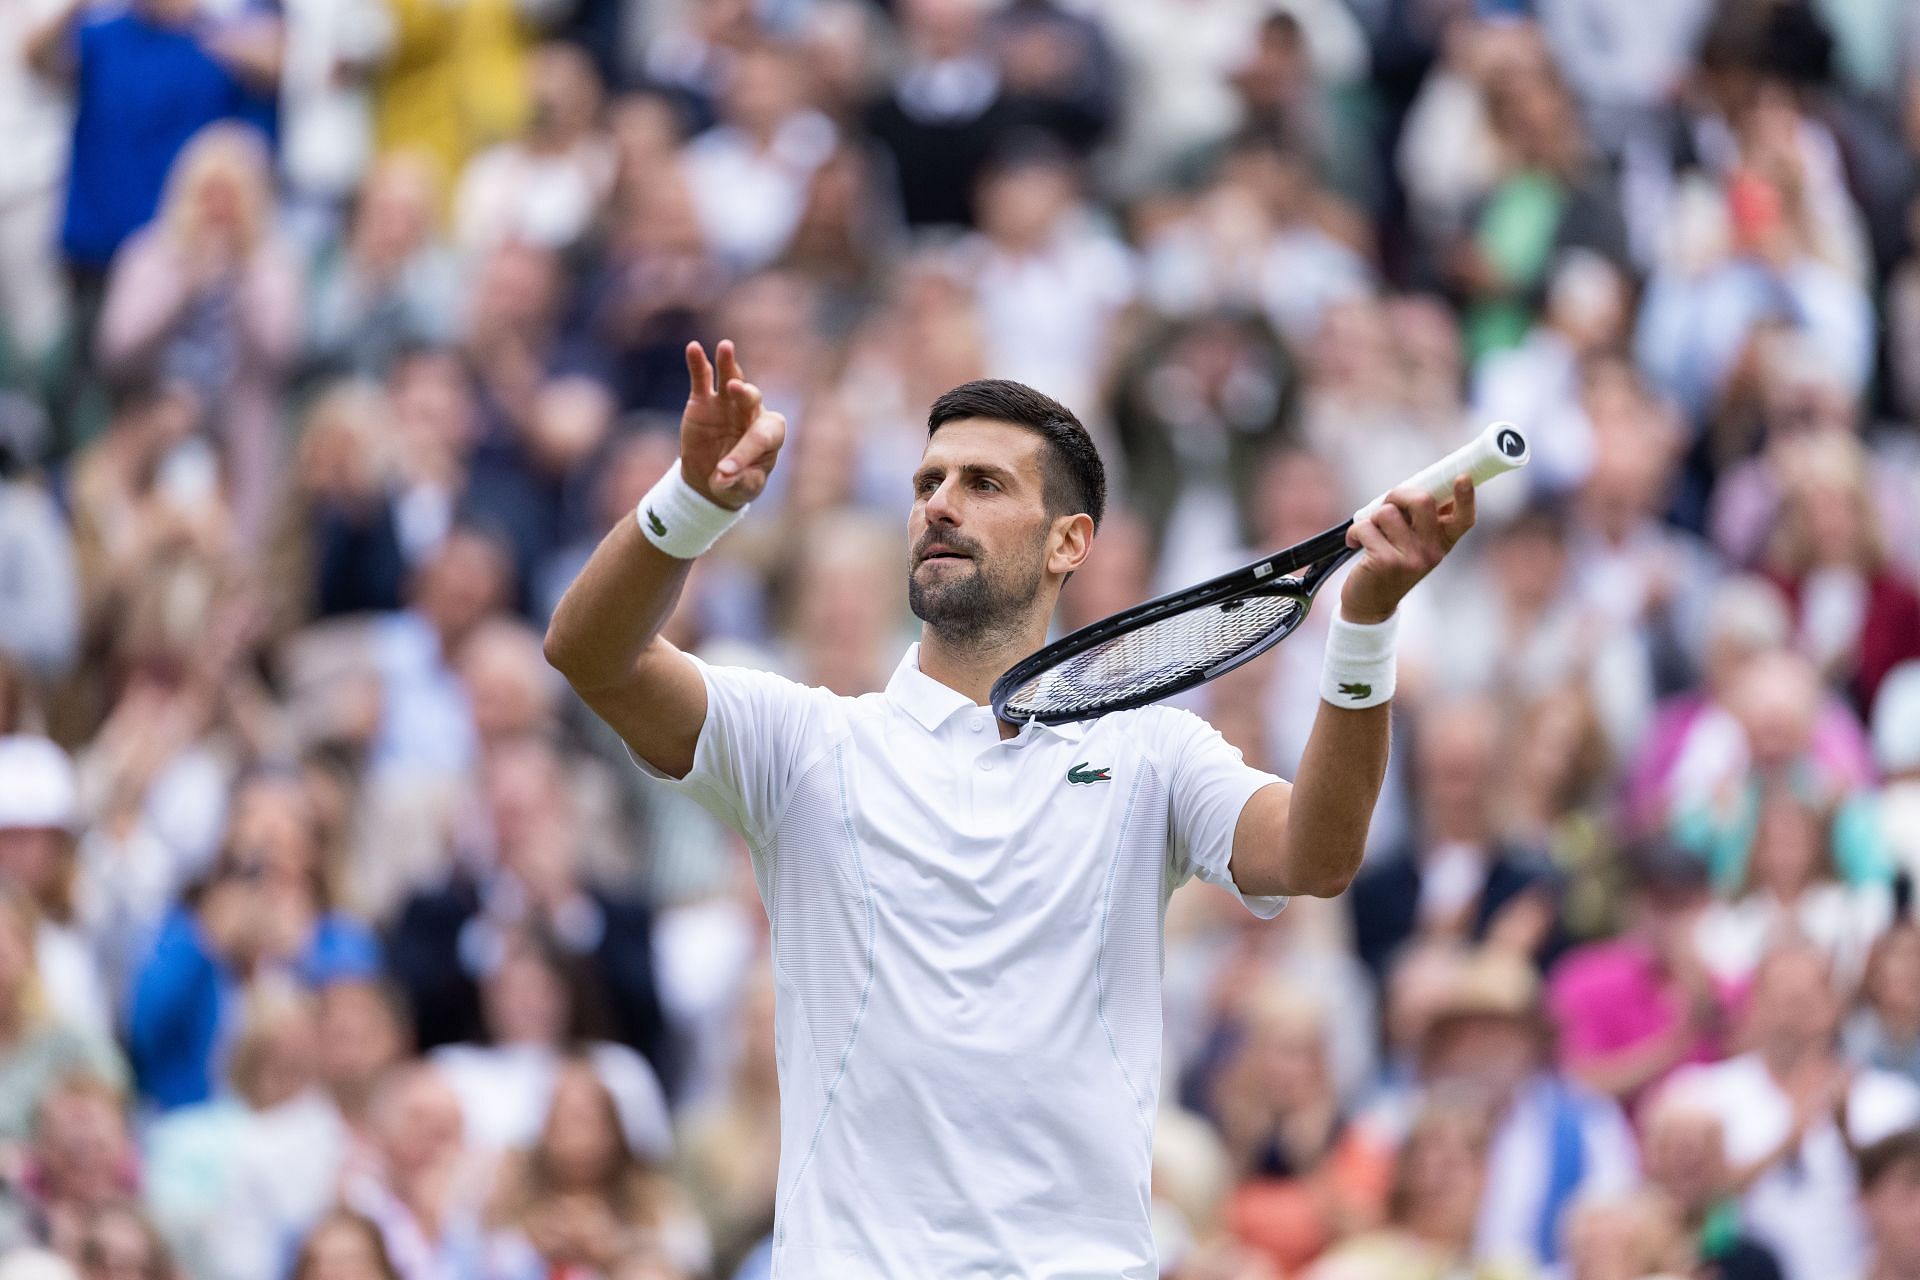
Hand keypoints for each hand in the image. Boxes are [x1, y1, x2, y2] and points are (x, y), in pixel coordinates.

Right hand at [680, 340, 785, 508]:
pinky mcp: (703, 400)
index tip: (724, 473)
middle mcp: (752, 412)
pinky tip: (693, 348)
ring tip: (726, 348)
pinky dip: (697, 363)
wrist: (711, 480)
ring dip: (729, 364)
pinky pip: (702, 378)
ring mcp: (728, 403)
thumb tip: (724, 474)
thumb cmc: (736, 483)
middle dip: (745, 395)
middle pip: (752, 399)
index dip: (744, 453)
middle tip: (736, 390)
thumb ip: (738, 481)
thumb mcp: (741, 489)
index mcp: (770, 434)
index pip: (761, 437)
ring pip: (731, 379)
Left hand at [1339, 475, 1474, 623]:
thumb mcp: (1414, 545)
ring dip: (1372, 517)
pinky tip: (1355, 544)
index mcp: (1443, 542)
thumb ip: (1421, 520)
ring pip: (1387, 511)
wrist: (1370, 604)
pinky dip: (1355, 531)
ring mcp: (1410, 558)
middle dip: (1398, 494)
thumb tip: (1419, 486)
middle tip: (1387, 505)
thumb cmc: (1392, 564)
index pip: (1464, 518)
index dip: (1466, 496)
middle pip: (1422, 500)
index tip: (1463, 477)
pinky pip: (1365, 526)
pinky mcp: (1385, 562)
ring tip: (1371, 533)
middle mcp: (1432, 551)